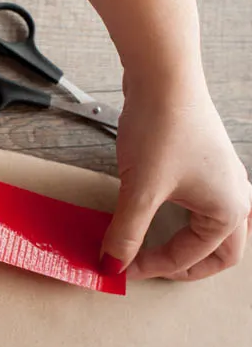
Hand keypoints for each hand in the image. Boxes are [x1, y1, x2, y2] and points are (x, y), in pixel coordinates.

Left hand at [100, 78, 251, 280]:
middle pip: (221, 251)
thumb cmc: (163, 128)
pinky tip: (158, 211)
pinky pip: (199, 200)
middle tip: (153, 269)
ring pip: (213, 226)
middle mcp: (233, 195)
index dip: (152, 267)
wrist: (163, 77)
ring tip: (158, 247)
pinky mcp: (201, 161)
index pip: (190, 257)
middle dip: (187, 265)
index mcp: (228, 210)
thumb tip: (113, 264)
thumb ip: (126, 232)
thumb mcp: (140, 190)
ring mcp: (220, 176)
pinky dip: (181, 216)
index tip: (120, 267)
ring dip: (188, 241)